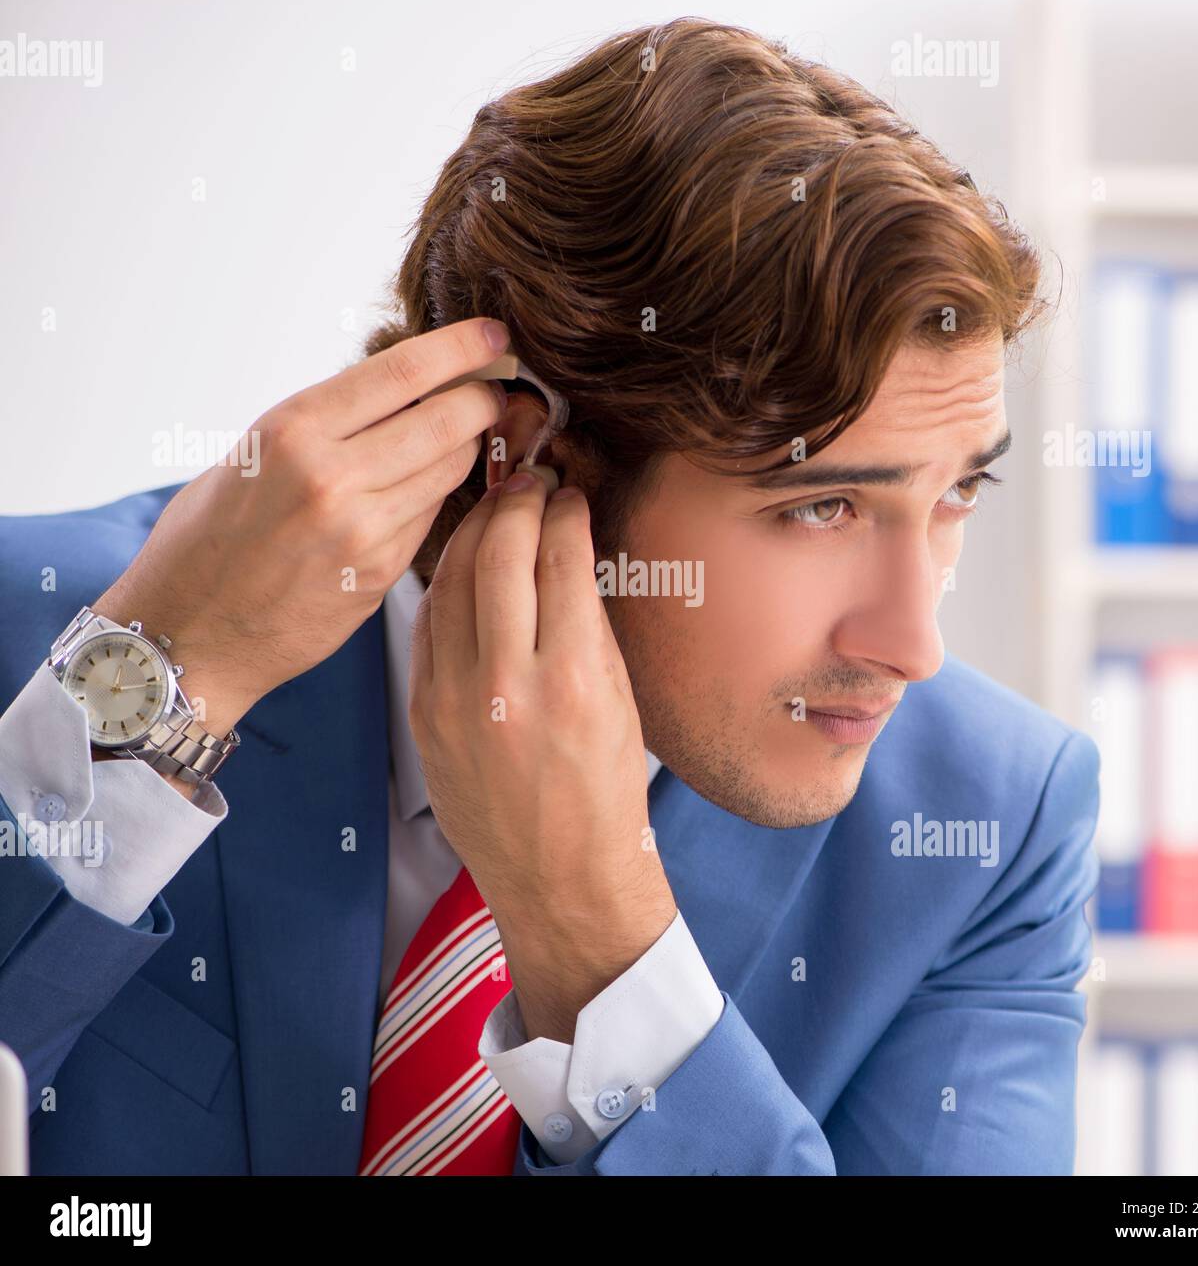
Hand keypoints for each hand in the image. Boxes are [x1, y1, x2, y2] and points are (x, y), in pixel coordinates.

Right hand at [92, 318, 512, 739]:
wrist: (190, 636)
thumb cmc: (209, 541)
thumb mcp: (251, 456)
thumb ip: (324, 423)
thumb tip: (401, 389)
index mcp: (291, 431)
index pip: (402, 371)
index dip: (461, 348)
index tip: (493, 336)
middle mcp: (330, 477)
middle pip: (447, 420)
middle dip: (483, 401)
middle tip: (495, 393)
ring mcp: (362, 530)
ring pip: (451, 469)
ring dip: (469, 449)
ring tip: (467, 438)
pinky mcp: (381, 574)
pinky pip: (432, 517)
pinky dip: (440, 496)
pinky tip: (431, 490)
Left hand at [409, 470, 677, 1042]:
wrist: (557, 875)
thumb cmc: (603, 793)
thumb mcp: (617, 701)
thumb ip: (587, 622)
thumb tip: (566, 551)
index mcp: (573, 679)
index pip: (561, 559)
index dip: (564, 511)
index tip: (568, 491)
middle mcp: (508, 684)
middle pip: (499, 555)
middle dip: (515, 501)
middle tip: (529, 478)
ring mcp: (454, 699)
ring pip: (451, 578)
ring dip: (474, 529)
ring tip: (495, 506)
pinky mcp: (422, 711)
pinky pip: (428, 620)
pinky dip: (446, 578)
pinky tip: (464, 559)